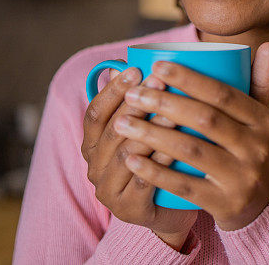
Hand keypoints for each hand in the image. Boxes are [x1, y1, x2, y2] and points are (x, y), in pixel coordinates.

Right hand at [81, 62, 197, 248]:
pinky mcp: (128, 209)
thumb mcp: (146, 130)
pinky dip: (159, 161)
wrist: (172, 211)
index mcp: (92, 144)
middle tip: (160, 82)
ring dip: (149, 129)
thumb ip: (140, 102)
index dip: (113, 90)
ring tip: (172, 110)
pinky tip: (176, 144)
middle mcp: (94, 166)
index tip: (137, 68)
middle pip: (111, 130)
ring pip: (126, 153)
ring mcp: (109, 190)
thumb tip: (138, 58)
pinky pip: (144, 181)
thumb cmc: (160, 161)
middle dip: (136, 103)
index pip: (95, 112)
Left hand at [114, 43, 268, 230]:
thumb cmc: (254, 151)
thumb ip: (260, 82)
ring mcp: (242, 178)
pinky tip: (131, 160)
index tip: (156, 66)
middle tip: (133, 94)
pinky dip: (156, 173)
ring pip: (191, 151)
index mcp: (264, 122)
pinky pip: (185, 187)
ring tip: (122, 123)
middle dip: (164, 103)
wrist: (266, 208)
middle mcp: (257, 149)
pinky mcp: (225, 204)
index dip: (189, 78)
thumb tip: (264, 44)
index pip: (223, 94)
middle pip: (204, 120)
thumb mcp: (265, 119)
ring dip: (152, 135)